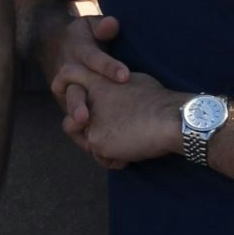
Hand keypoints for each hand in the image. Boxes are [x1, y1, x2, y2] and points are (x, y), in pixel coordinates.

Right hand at [48, 14, 127, 143]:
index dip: (108, 67)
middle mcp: (70, 74)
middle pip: (72, 91)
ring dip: (79, 128)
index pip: (93, 59)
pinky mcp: (70, 107)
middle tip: (85, 117)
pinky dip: (86, 138)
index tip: (124, 76)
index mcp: (78, 52)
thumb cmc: (80, 37)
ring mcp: (68, 93)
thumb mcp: (88, 25)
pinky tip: (103, 152)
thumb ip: (101, 26)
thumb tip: (112, 25)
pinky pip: (76, 123)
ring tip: (91, 144)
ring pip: (71, 112)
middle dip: (77, 105)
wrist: (53, 46)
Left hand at [64, 70, 184, 165]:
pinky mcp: (96, 141)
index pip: (67, 75)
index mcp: (96, 80)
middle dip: (81, 135)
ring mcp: (90, 122)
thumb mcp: (132, 80)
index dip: (63, 86)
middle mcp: (87, 100)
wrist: (170, 119)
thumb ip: (113, 86)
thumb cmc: (159, 100)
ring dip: (99, 148)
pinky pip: (99, 157)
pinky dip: (113, 160)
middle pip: (69, 121)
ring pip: (85, 142)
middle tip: (97, 140)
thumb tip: (114, 92)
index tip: (68, 97)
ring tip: (123, 147)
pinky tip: (128, 157)